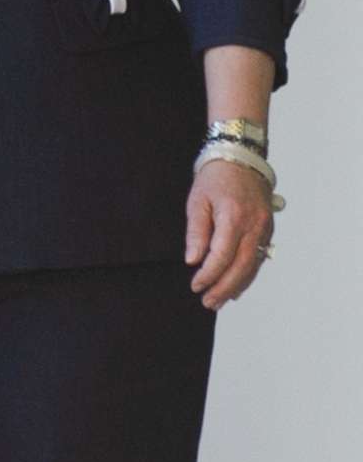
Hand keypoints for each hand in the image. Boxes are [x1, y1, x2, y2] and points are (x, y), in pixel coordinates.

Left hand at [186, 159, 274, 308]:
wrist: (241, 159)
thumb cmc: (215, 178)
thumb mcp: (197, 201)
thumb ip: (196, 232)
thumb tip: (193, 260)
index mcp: (234, 217)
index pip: (221, 255)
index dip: (209, 274)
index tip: (195, 286)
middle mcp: (254, 225)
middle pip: (241, 265)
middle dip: (224, 287)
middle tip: (209, 303)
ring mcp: (265, 228)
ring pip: (253, 265)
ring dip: (237, 285)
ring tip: (220, 300)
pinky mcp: (267, 230)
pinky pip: (259, 257)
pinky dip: (247, 273)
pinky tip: (236, 285)